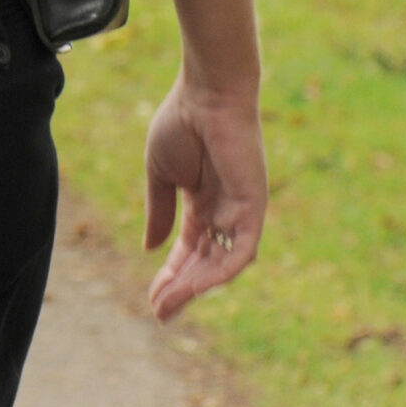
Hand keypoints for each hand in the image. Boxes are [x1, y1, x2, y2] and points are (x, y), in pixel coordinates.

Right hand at [143, 76, 266, 321]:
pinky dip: (223, 270)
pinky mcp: (254, 207)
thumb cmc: (181, 123)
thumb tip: (151, 249)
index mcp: (202, 204)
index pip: (189, 250)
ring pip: (223, 263)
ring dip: (197, 286)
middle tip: (159, 312)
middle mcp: (225, 213)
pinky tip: (198, 285)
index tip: (153, 299)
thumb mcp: (160, 173)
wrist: (206, 94)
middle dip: (182, 289)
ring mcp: (241, 212)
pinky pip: (242, 249)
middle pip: (204, 263)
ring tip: (170, 302)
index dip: (171, 275)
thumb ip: (159, 211)